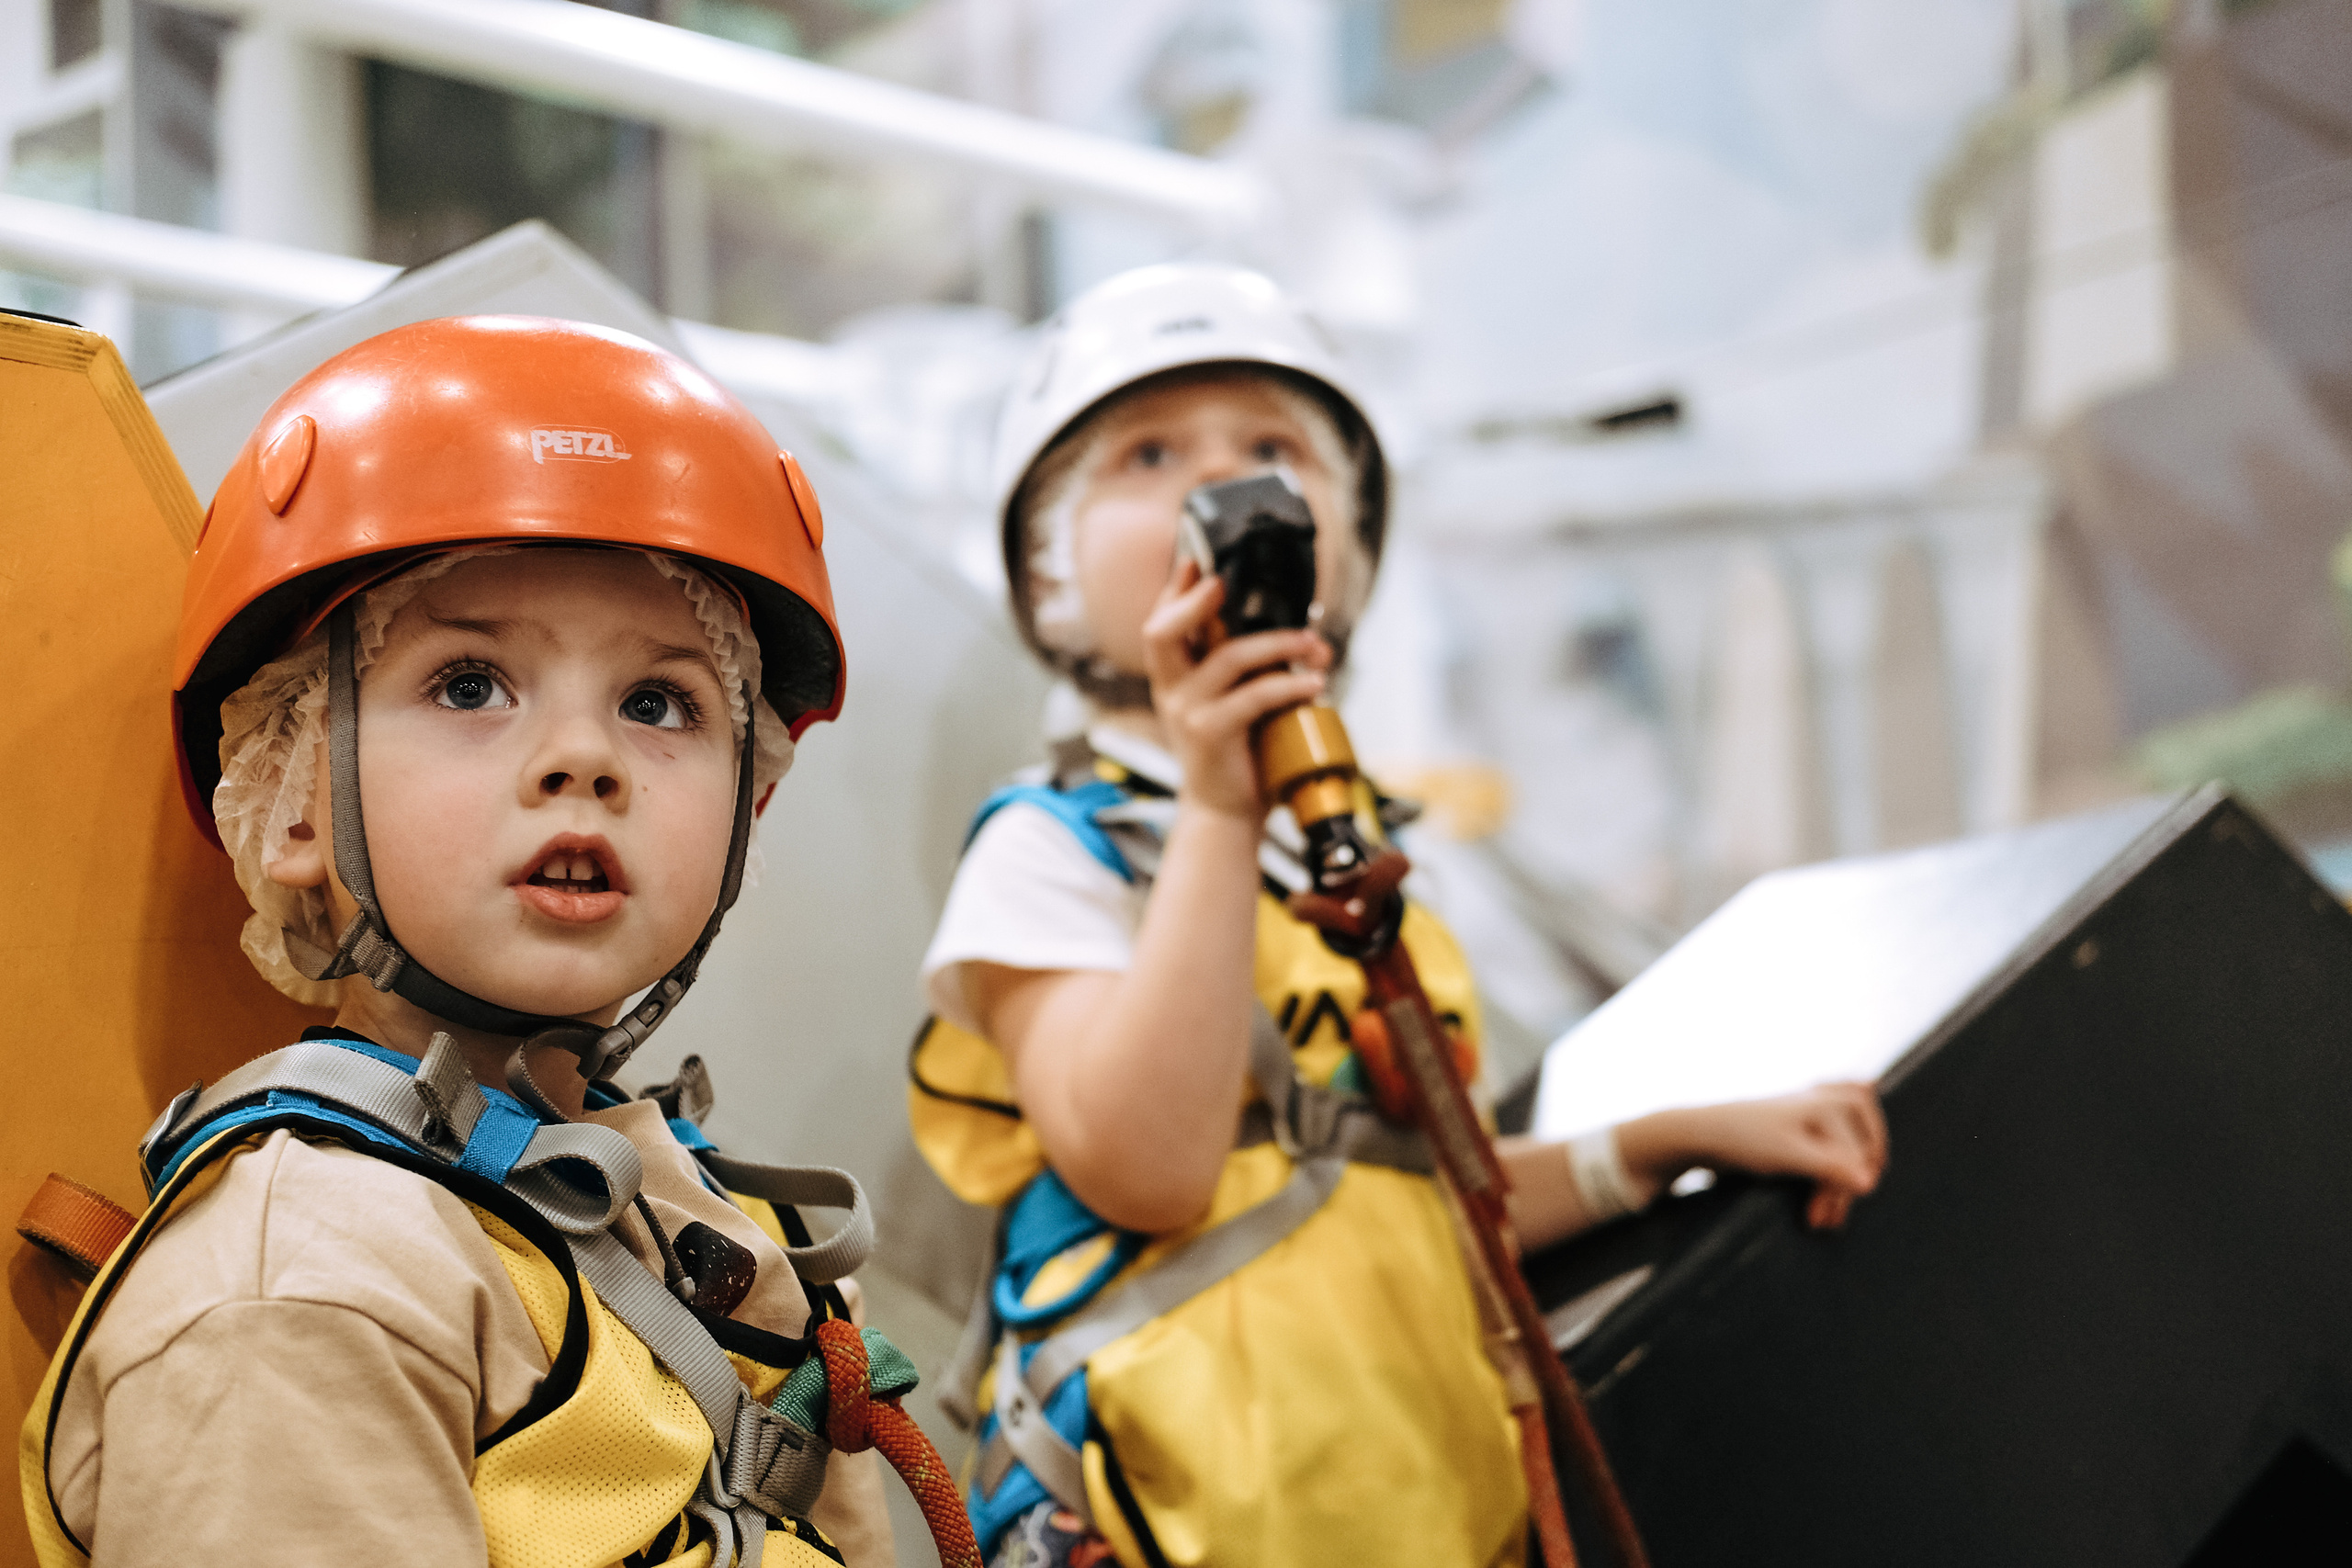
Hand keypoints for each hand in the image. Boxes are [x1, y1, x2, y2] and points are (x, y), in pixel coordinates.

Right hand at [1142, 558, 1329, 821]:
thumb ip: (1237, 665)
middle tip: (1223, 583)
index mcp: (1171, 676)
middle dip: (1193, 601)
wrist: (1225, 813)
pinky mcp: (1211, 734)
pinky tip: (1316, 684)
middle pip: (1161, 631)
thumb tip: (1279, 625)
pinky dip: (1291, 685)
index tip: (1195, 559)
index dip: (1174, 589)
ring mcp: (1186, 712)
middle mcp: (1170, 689)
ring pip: (1227, 657)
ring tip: (1316, 644)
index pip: (1161, 622)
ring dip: (1280, 643)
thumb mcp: (1229, 700)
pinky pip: (1254, 696)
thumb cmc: (1235, 752)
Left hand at [1620, 1083, 1887, 1229]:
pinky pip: (1847, 1134)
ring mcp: (1823, 1103)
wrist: (1704, 1131)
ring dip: (1842, 1183)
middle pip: (1861, 1153)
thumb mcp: (1789, 1157)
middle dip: (1843, 1190)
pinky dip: (1844, 1160)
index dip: (1840, 1193)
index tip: (1819, 1222)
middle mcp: (1832, 1097)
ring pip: (1857, 1146)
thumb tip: (1869, 1185)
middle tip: (1821, 1223)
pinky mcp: (1813, 1115)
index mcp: (1831, 1103)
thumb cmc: (1744, 1140)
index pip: (1857, 1159)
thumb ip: (1829, 1168)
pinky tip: (1846, 1175)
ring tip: (1821, 1217)